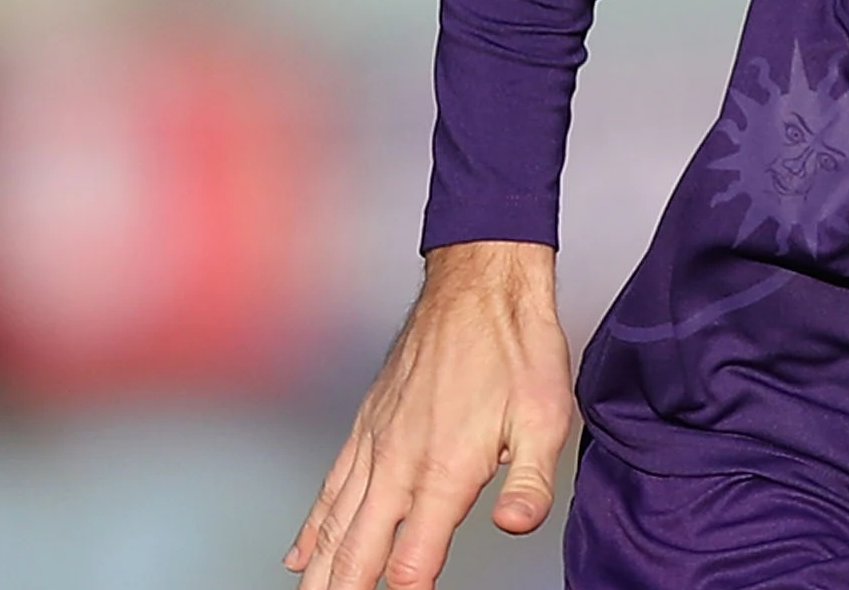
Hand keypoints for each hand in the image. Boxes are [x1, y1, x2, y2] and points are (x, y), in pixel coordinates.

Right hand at [284, 240, 576, 589]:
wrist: (480, 287)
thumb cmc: (517, 348)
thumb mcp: (546, 417)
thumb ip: (530, 480)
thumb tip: (516, 524)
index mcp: (443, 470)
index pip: (413, 559)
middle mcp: (400, 463)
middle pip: (359, 551)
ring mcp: (376, 445)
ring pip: (334, 525)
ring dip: (321, 572)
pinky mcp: (366, 427)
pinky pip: (329, 488)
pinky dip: (312, 528)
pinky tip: (302, 555)